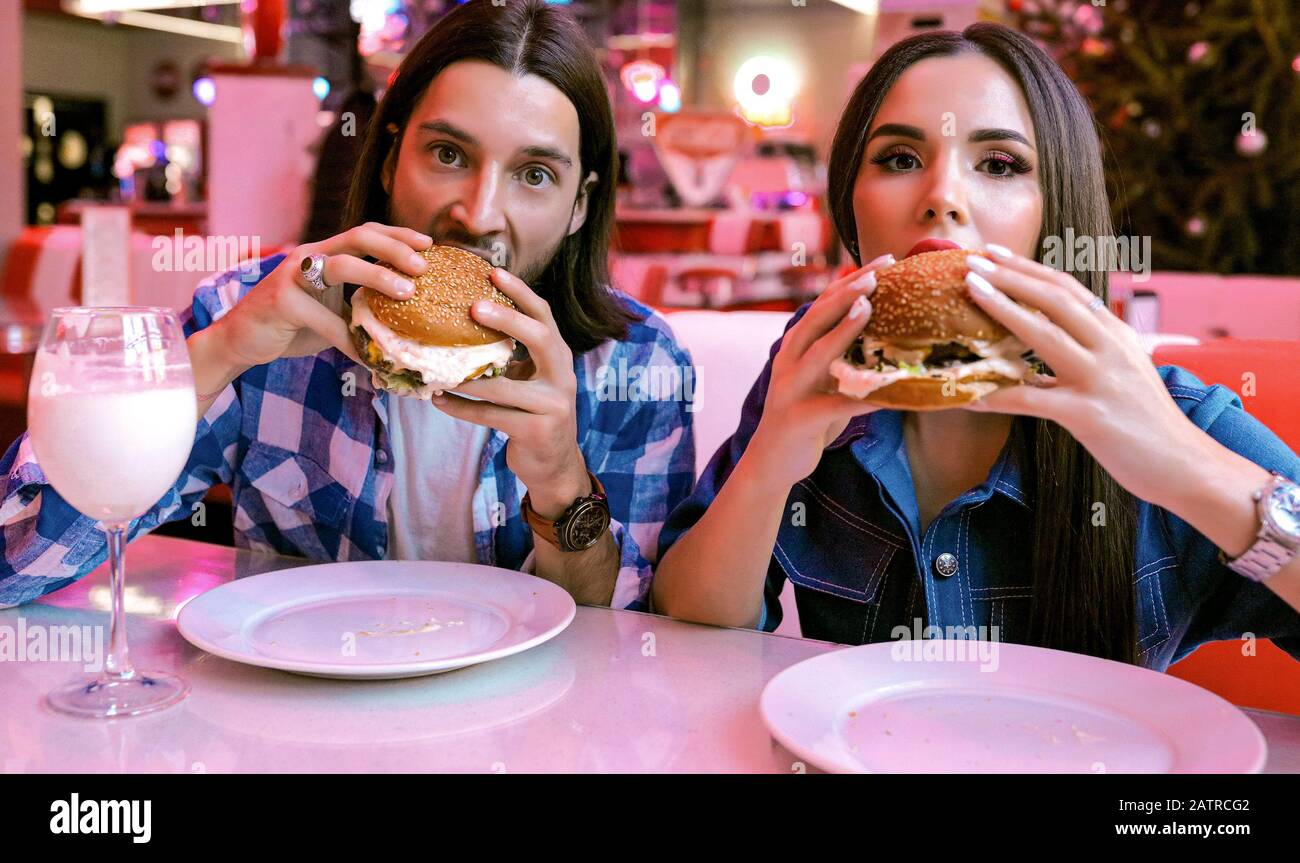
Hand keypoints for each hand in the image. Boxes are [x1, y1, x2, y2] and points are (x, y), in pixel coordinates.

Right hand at [209, 222, 433, 371]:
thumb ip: (360, 305)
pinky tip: (367, 356)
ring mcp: (292, 276)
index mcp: (324, 254)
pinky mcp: (281, 301)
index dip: (398, 235)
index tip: (430, 244)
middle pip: (358, 236)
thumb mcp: (332, 310)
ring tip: (407, 294)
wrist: (241, 341)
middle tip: (423, 266)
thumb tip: (408, 320)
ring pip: (342, 266)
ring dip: (378, 278)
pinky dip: (348, 339)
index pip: (366, 232)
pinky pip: (324, 319)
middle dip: (395, 248)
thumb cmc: (293, 326)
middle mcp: (309, 257)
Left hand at [430, 268, 588, 518]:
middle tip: (473, 307)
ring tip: (436, 367)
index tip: (493, 272)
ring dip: (467, 377)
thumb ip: (512, 356)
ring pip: (504, 386)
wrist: (555, 466)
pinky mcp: (537, 430)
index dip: (520, 293)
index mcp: (559, 357)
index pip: (544, 316)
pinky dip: (462, 408)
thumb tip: (464, 321)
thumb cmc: (534, 415)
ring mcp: (552, 405)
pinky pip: (491, 415)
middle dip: (507, 319)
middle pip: (540, 337)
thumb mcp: (531, 380)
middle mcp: (562, 376)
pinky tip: (438, 400)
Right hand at [747, 254, 896, 488]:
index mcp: (795, 347)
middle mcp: (788, 361)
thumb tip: (888, 335)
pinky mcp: (799, 418)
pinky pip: (833, 404)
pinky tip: (886, 391)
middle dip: (848, 293)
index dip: (852, 281)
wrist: (772, 463)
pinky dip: (860, 397)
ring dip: (843, 329)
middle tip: (879, 273)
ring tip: (869, 307)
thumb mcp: (822, 380)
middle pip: (817, 318)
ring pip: (818, 352)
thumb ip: (842, 356)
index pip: (823, 304)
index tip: (884, 262)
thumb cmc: (807, 418)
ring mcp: (790, 389)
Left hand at [961, 246, 1205, 503]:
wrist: (1185, 465)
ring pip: (1043, 334)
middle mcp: (1111, 347)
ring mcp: (1100, 378)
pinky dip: (996, 397)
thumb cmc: (1147, 424)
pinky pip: (1031, 399)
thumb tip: (1039, 350)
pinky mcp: (1088, 414)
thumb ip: (1087, 355)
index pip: (1069, 290)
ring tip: (970, 292)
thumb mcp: (1121, 374)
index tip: (995, 255)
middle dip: (1011, 276)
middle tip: (973, 262)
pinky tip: (968, 397)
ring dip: (1002, 309)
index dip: (1029, 269)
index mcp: (1117, 334)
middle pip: (1055, 298)